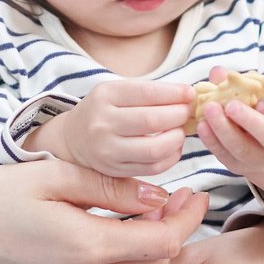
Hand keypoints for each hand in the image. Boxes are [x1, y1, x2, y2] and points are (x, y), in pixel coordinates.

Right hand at [0, 159, 209, 263]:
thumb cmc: (1, 196)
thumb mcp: (57, 177)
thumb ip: (112, 187)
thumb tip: (157, 195)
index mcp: (87, 246)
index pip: (162, 243)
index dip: (185, 219)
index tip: (195, 195)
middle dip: (172, 233)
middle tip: (177, 200)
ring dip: (150, 252)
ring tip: (150, 217)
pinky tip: (119, 239)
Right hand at [32, 78, 193, 177]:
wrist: (73, 140)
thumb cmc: (104, 111)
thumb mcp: (117, 92)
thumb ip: (149, 92)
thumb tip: (188, 96)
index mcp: (105, 96)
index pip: (147, 93)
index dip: (174, 93)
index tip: (190, 93)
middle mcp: (103, 123)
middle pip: (152, 121)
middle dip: (179, 116)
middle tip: (188, 113)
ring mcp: (108, 150)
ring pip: (155, 149)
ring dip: (177, 139)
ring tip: (181, 130)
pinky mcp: (116, 171)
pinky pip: (153, 168)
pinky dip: (171, 157)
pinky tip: (173, 147)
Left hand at [197, 71, 263, 219]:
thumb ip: (244, 82)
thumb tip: (218, 72)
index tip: (260, 102)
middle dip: (249, 120)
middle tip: (230, 106)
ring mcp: (260, 160)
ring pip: (242, 148)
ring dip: (223, 128)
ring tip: (209, 109)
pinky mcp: (238, 166)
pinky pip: (224, 155)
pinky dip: (211, 140)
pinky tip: (202, 125)